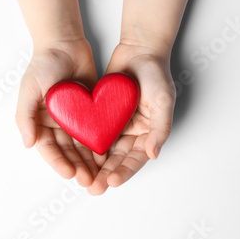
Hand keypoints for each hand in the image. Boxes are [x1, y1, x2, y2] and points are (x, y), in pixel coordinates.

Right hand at [17, 39, 103, 186]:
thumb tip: (27, 143)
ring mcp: (73, 119)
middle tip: (89, 181)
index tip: (70, 173)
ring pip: (82, 147)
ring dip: (89, 162)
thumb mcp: (29, 88)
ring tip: (99, 176)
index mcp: (39, 122)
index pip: (49, 148)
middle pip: (67, 152)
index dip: (58, 162)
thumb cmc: (43, 64)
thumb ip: (25, 116)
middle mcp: (56, 124)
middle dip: (77, 167)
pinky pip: (95, 133)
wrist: (65, 43)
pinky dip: (100, 146)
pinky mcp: (90, 113)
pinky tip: (108, 157)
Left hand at [88, 43, 175, 194]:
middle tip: (93, 188)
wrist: (138, 50)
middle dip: (105, 174)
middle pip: (117, 159)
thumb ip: (160, 128)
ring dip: (94, 166)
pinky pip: (92, 133)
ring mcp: (116, 124)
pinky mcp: (102, 115)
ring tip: (82, 179)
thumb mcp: (163, 100)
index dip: (124, 171)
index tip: (111, 181)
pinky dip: (85, 145)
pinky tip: (76, 157)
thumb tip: (153, 154)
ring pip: (103, 150)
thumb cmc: (155, 74)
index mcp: (148, 133)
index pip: (135, 158)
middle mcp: (132, 132)